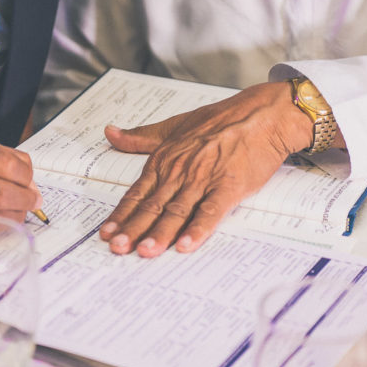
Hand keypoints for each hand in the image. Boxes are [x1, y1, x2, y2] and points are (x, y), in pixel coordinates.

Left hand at [99, 81, 313, 256]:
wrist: (260, 114)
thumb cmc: (220, 120)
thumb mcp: (174, 126)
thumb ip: (142, 136)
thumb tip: (110, 133)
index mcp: (165, 160)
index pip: (137, 193)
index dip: (121, 214)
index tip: (105, 233)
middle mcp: (180, 171)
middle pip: (153, 205)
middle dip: (133, 229)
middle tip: (117, 248)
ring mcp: (204, 179)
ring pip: (177, 211)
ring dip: (160, 233)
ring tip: (145, 252)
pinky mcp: (229, 186)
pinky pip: (211, 210)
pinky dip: (199, 228)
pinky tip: (188, 244)